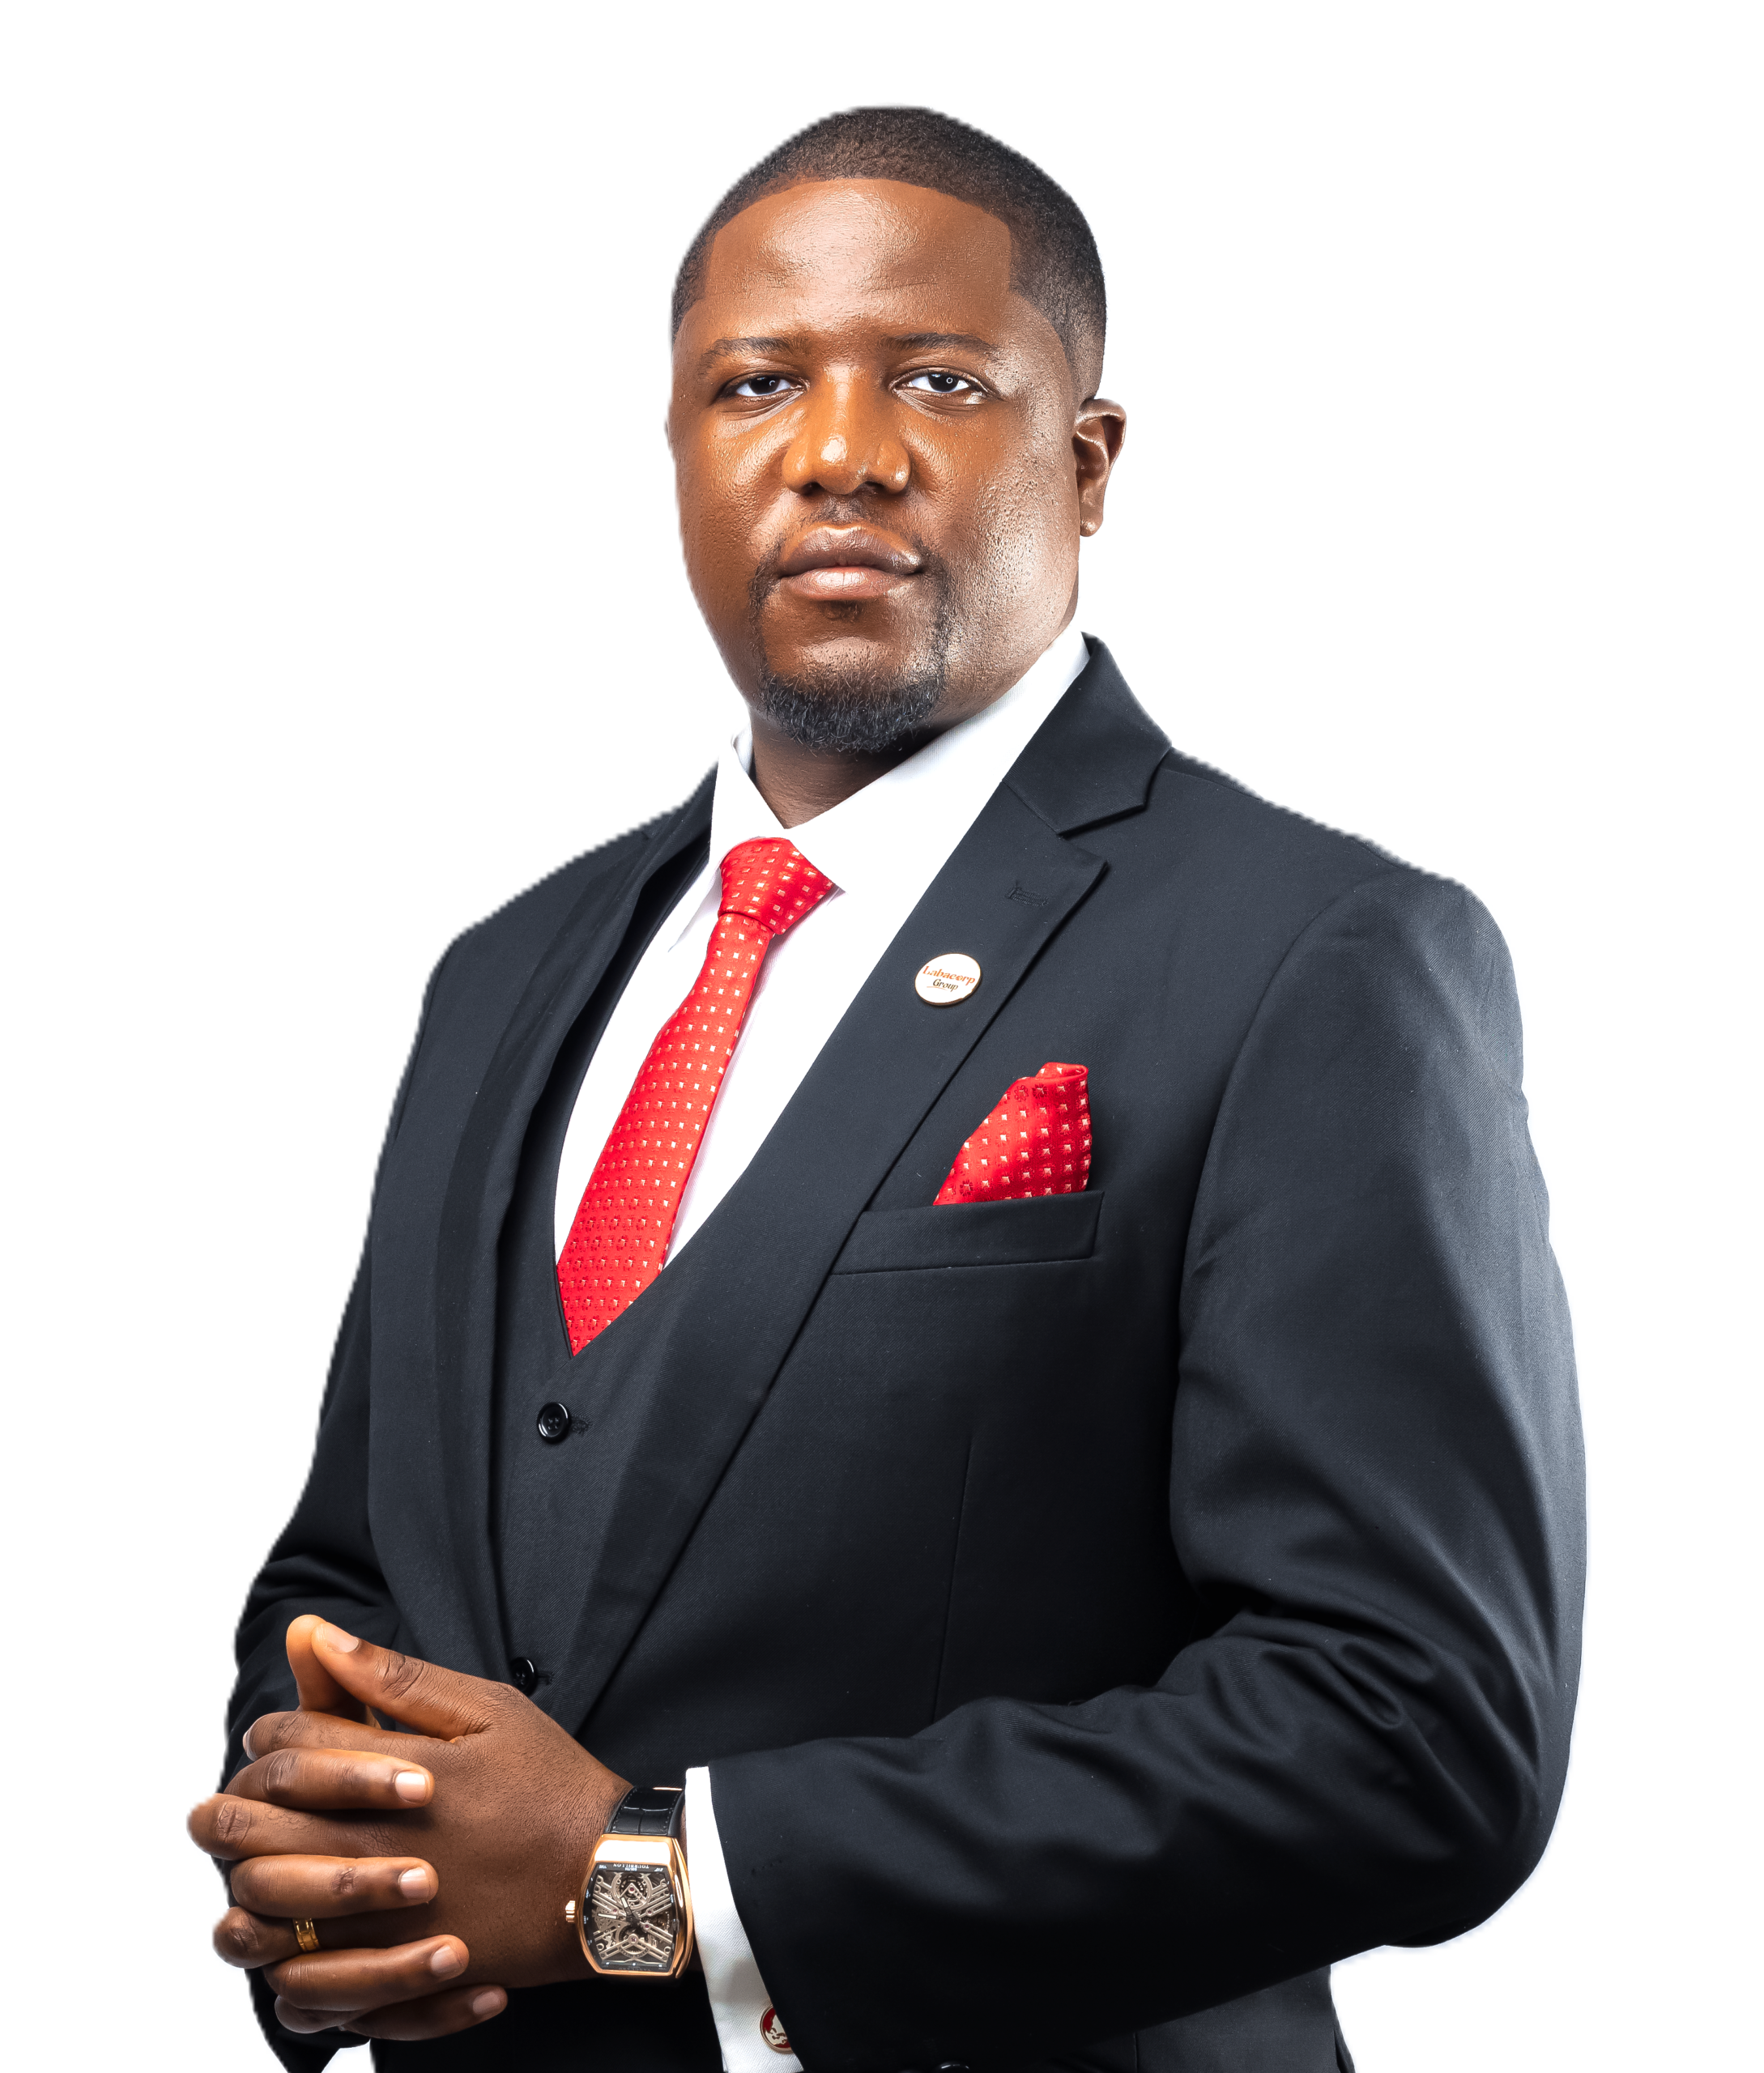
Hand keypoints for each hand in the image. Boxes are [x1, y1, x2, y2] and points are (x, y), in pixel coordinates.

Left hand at [189, 1617, 628, 2042]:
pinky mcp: (390, 1974)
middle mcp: (372, 1846)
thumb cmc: (548, 1785)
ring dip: (248, 1879)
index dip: (271, 1735)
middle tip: (251, 1801)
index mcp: (391, 1774)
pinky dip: (284, 1960)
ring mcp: (377, 1919)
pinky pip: (302, 1986)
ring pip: (262, 1907)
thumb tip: (314, 1635)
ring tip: (264, 1864)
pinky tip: (296, 1935)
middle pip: (251, 1826)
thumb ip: (393, 1677)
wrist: (607, 1877)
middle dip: (237, 1805)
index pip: (285, 1745)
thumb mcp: (485, 1709)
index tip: (283, 1738)